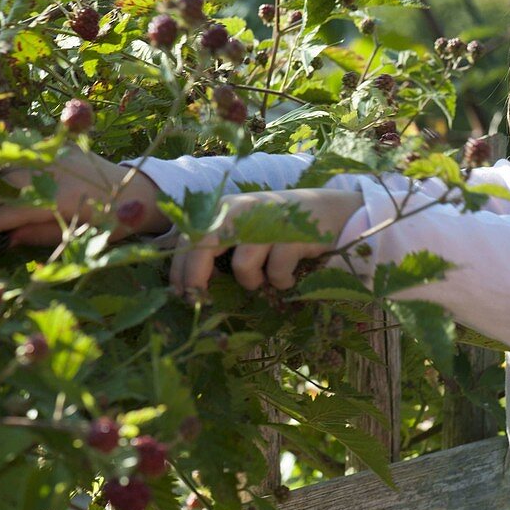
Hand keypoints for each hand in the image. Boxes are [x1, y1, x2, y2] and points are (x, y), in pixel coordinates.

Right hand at [0, 146, 168, 247]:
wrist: (141, 188)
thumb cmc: (115, 220)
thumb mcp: (82, 237)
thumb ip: (41, 234)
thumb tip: (7, 238)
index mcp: (60, 197)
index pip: (12, 210)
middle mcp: (54, 171)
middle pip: (3, 185)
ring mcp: (55, 155)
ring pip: (9, 166)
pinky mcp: (58, 147)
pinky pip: (23, 154)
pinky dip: (7, 168)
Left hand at [169, 188, 363, 295]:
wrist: (329, 211)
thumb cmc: (280, 225)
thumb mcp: (246, 227)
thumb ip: (220, 244)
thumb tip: (191, 282)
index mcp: (224, 208)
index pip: (190, 238)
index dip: (180, 270)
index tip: (182, 293)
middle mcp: (241, 211)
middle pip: (204, 248)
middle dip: (197, 279)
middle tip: (202, 301)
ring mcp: (267, 223)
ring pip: (243, 266)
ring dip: (252, 281)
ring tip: (264, 280)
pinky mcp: (292, 237)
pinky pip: (276, 273)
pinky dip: (282, 281)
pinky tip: (289, 276)